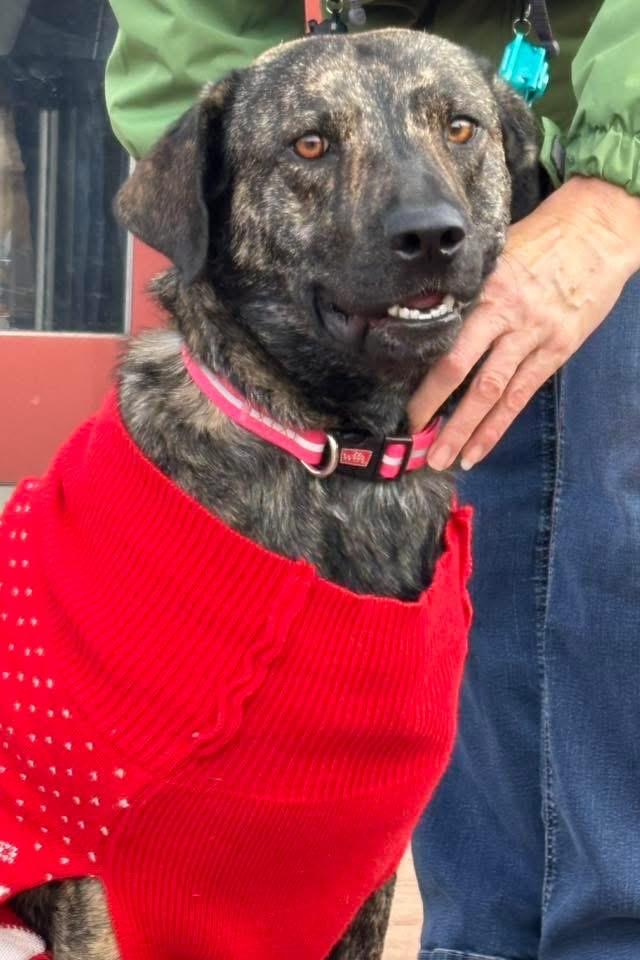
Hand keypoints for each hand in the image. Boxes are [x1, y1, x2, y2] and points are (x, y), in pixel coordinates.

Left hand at [408, 176, 639, 470]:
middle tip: (411, 439)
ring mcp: (534, 336)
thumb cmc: (541, 238)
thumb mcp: (496, 252)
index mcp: (486, 289)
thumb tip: (423, 313)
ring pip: (492, 393)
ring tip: (443, 458)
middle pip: (462, 371)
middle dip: (434, 408)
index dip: (420, 375)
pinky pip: (521, 397)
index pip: (444, 341)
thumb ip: (465, 285)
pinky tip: (478, 450)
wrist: (597, 231)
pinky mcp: (556, 351)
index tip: (397, 397)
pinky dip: (497, 427)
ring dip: (465, 430)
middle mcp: (507, 315)